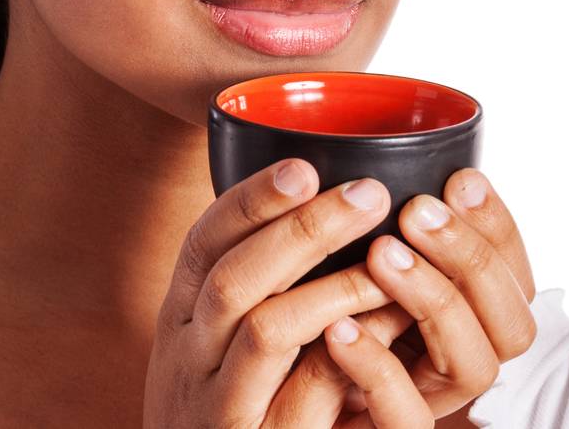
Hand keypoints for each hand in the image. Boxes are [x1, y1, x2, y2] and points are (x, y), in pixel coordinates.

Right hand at [144, 156, 411, 427]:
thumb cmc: (230, 412)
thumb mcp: (223, 346)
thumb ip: (259, 289)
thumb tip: (322, 212)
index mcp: (181, 315)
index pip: (204, 240)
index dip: (251, 198)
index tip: (303, 164)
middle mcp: (185, 352)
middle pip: (233, 272)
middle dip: (302, 227)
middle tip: (367, 193)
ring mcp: (211, 400)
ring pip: (265, 326)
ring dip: (332, 284)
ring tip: (388, 258)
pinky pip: (296, 389)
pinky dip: (338, 348)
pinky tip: (377, 325)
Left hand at [318, 168, 538, 426]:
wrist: (273, 413)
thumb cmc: (310, 332)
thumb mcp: (355, 271)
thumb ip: (387, 236)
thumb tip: (380, 171)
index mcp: (467, 322)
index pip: (514, 279)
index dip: (498, 228)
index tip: (460, 179)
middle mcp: (459, 366)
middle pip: (513, 325)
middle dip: (471, 257)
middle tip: (418, 209)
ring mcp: (430, 405)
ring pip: (474, 367)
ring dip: (434, 299)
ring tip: (380, 252)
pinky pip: (406, 418)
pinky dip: (377, 364)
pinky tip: (338, 327)